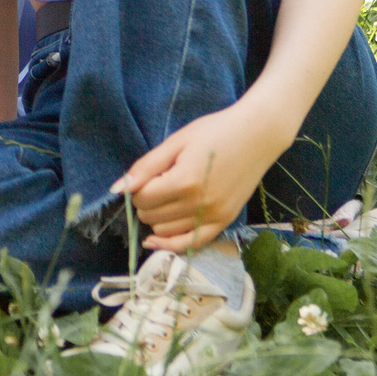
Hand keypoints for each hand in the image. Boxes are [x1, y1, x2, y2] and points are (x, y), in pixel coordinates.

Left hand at [111, 102, 288, 253]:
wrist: (257, 136)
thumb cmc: (214, 131)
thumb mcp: (176, 141)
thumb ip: (146, 167)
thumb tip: (119, 189)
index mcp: (185, 181)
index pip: (142, 199)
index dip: (137, 189)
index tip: (145, 177)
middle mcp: (199, 204)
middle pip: (151, 217)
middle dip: (145, 203)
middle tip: (155, 184)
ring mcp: (213, 216)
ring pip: (166, 233)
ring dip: (156, 219)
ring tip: (164, 199)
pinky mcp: (224, 222)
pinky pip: (191, 244)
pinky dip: (171, 244)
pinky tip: (156, 239)